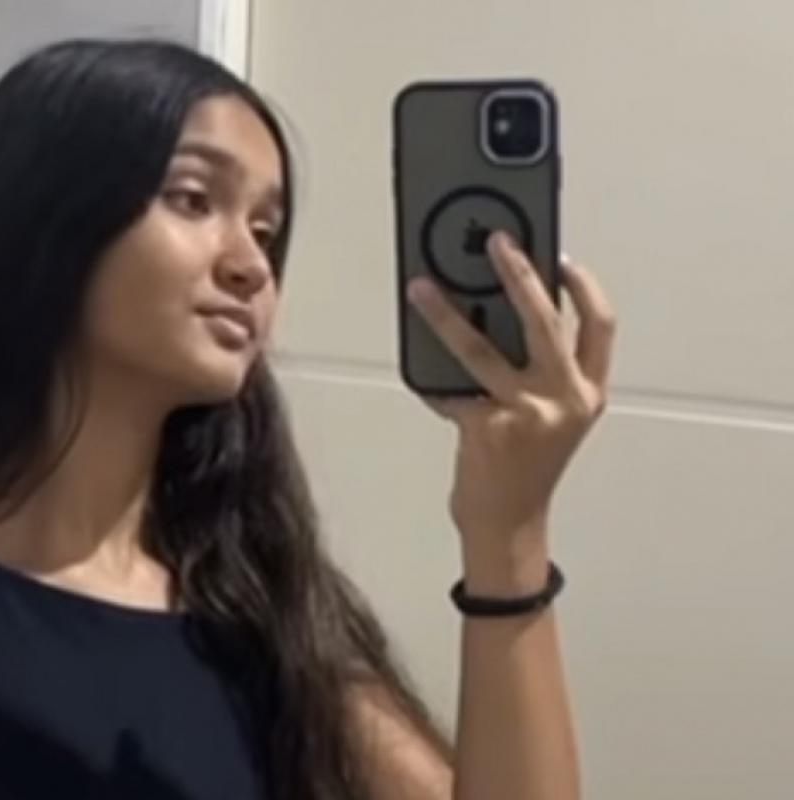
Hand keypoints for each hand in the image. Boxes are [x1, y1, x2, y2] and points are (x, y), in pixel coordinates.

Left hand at [407, 231, 616, 553]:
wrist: (509, 525)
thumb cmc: (526, 468)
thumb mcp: (550, 418)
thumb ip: (537, 373)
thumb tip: (492, 313)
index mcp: (588, 393)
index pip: (600, 325)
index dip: (582, 285)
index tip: (558, 256)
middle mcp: (565, 399)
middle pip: (543, 320)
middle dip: (519, 273)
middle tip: (498, 242)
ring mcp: (526, 414)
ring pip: (479, 348)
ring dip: (445, 315)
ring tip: (421, 288)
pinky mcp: (487, 429)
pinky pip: (447, 390)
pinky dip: (429, 379)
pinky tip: (416, 370)